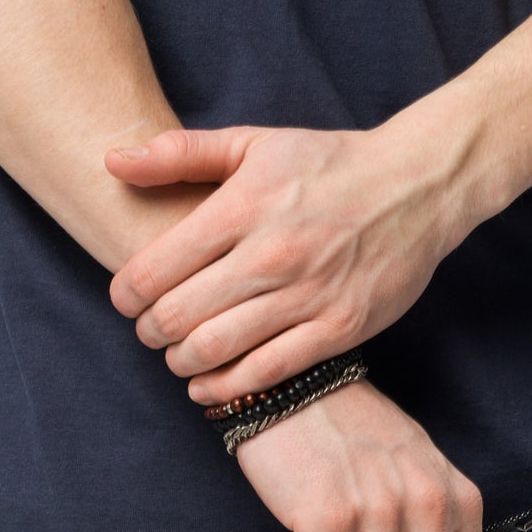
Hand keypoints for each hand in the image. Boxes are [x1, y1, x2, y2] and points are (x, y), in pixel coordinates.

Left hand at [104, 110, 480, 403]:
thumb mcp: (254, 143)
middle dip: (150, 333)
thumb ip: (180, 154)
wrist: (419, 185)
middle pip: (178, 316)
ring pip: (216, 349)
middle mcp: (272, 253)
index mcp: (244, 205)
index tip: (126, 300)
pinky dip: (226, 389)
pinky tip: (208, 387)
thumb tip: (112, 161)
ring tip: (178, 358)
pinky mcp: (339, 329)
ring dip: (182, 363)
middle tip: (150, 333)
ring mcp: (308, 295)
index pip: (155, 268)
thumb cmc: (328, 165)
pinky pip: (266, 373)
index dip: (126, 295)